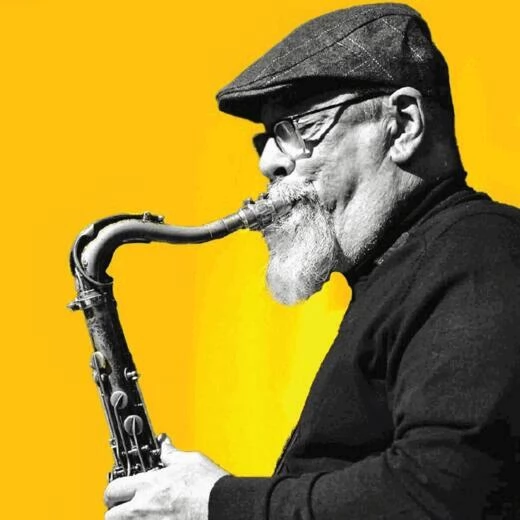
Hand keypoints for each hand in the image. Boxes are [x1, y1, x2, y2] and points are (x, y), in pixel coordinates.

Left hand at [104, 436, 228, 519]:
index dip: (115, 489)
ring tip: (142, 515)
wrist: (224, 508)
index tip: (120, 490)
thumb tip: (164, 444)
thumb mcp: (190, 462)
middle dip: (116, 510)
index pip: (114, 488)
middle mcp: (142, 509)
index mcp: (148, 485)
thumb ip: (171, 454)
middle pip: (110, 515)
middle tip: (126, 507)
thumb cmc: (209, 487)